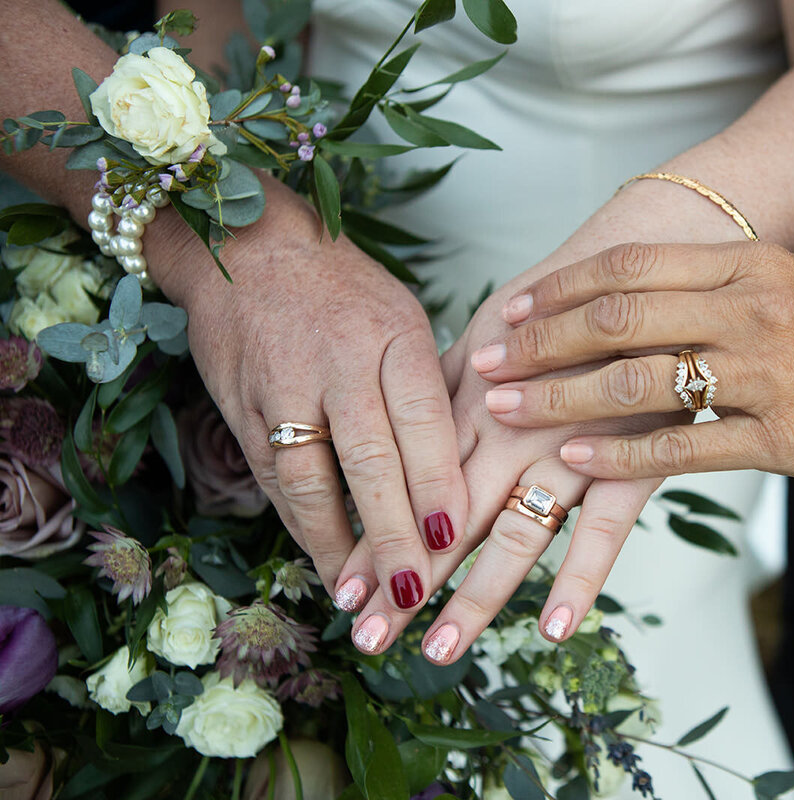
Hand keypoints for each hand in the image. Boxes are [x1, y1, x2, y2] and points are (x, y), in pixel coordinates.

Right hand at [168, 182, 466, 654]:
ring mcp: (286, 387)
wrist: (247, 251)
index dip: (437, 481)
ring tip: (362, 597)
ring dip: (338, 544)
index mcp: (394, 337)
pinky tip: (324, 562)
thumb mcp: (403, 318)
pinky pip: (274, 478)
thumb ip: (431, 387)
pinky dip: (300, 525)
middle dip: (392, 531)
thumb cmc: (346, 292)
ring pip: (313, 479)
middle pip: (370, 459)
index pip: (423, 418)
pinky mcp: (244, 410)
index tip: (452, 536)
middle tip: (413, 591)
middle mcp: (340, 363)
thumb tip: (473, 464)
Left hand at [404, 289, 668, 664]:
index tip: (344, 590)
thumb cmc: (561, 300)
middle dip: (407, 582)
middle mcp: (512, 433)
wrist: (642, 267)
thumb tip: (398, 418)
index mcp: (474, 406)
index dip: (378, 539)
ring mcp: (570, 447)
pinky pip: (604, 530)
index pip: (415, 488)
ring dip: (475, 596)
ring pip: (514, 534)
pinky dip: (580, 577)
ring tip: (437, 651)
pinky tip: (551, 629)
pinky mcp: (628, 459)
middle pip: (450, 520)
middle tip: (368, 636)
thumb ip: (448, 383)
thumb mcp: (489, 333)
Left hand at [470, 241, 793, 481]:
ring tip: (510, 410)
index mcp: (750, 264)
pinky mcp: (784, 438)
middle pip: (621, 318)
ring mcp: (768, 374)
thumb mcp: (782, 282)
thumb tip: (622, 299)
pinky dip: (624, 456)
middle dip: (541, 342)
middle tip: (488, 362)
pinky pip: (686, 448)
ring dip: (562, 397)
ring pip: (641, 382)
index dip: (561, 287)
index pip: (632, 266)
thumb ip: (707, 287)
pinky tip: (579, 461)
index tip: (510, 308)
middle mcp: (753, 309)